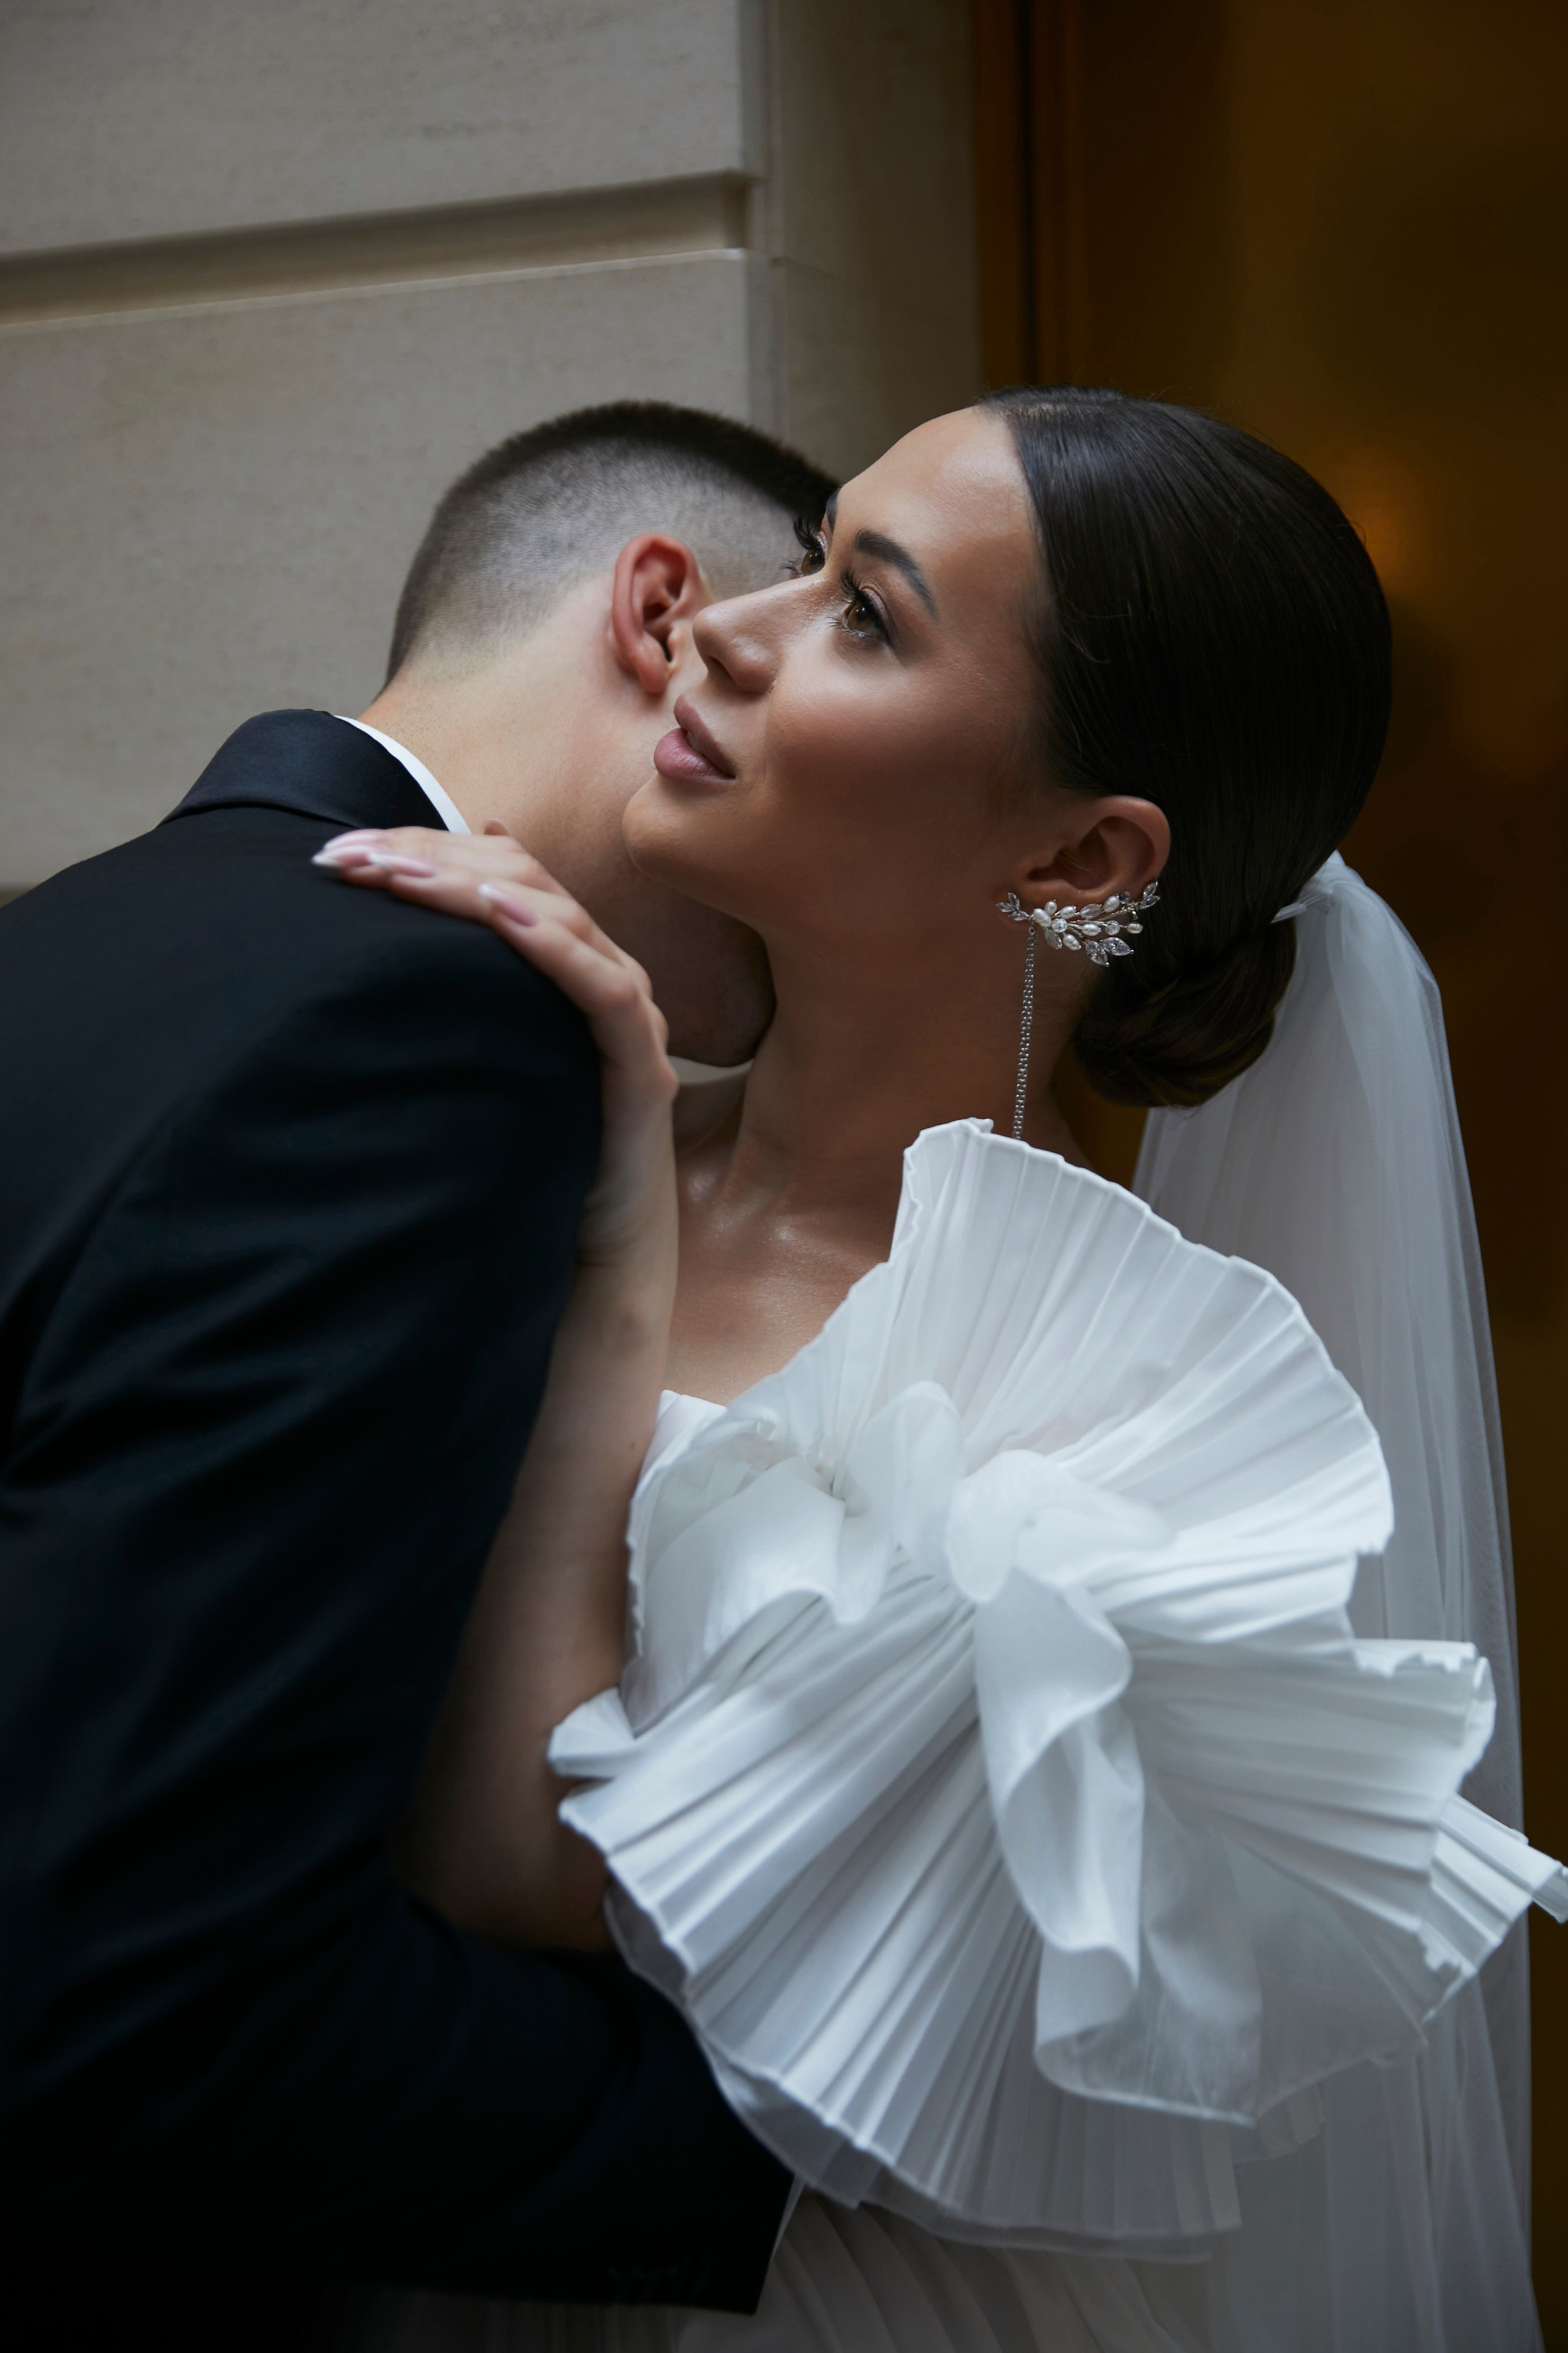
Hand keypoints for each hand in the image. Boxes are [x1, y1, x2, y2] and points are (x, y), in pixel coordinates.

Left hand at [314, 825, 676, 1273]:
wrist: (599, 1248)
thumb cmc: (536, 1149)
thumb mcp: (483, 1053)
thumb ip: (459, 993)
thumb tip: (416, 923)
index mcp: (569, 959)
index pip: (500, 871)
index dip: (424, 848)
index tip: (340, 853)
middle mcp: (606, 971)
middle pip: (524, 881)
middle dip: (431, 858)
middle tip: (349, 858)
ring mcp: (633, 1016)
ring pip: (560, 918)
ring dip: (474, 888)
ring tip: (399, 875)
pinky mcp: (643, 1067)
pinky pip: (605, 990)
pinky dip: (554, 945)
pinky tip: (497, 913)